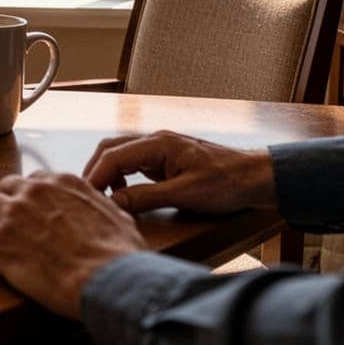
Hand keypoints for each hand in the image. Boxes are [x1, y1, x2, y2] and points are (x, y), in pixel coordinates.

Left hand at [0, 172, 145, 319]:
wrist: (108, 279)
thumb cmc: (119, 254)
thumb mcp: (117, 216)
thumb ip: (98, 206)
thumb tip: (101, 210)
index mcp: (62, 182)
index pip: (36, 180)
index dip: (33, 197)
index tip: (34, 211)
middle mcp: (34, 191)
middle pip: (7, 186)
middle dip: (8, 203)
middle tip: (13, 224)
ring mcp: (13, 214)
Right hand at [81, 130, 276, 214]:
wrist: (256, 178)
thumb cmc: (227, 183)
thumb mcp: (184, 194)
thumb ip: (145, 197)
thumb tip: (113, 203)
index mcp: (158, 144)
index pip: (112, 156)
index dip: (95, 177)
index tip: (87, 198)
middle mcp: (155, 141)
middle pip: (110, 150)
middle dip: (95, 172)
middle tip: (88, 198)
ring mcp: (160, 150)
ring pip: (120, 155)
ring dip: (107, 174)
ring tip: (104, 198)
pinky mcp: (165, 161)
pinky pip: (133, 164)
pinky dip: (121, 177)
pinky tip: (124, 193)